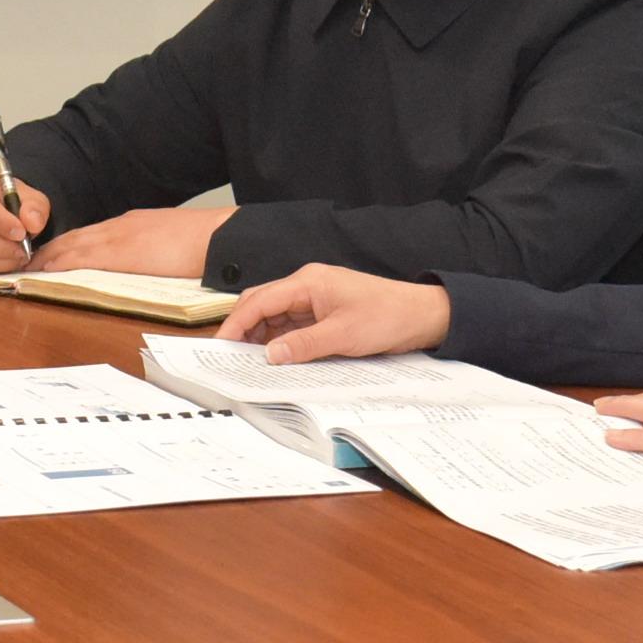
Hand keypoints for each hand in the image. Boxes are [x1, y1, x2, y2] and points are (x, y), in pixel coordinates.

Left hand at [35, 205, 226, 278]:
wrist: (217, 238)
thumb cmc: (202, 244)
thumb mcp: (168, 242)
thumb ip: (149, 249)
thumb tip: (140, 262)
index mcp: (131, 225)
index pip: (89, 234)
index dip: (66, 244)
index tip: (49, 254)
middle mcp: (119, 227)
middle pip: (74, 237)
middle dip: (49, 250)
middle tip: (26, 261)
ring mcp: (118, 238)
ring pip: (71, 245)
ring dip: (48, 257)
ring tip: (27, 268)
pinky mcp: (119, 253)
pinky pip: (80, 258)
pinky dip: (59, 264)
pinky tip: (45, 271)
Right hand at [215, 263, 454, 362]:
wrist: (422, 315)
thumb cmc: (387, 317)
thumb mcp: (342, 336)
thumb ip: (302, 345)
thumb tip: (270, 355)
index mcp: (307, 282)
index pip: (258, 300)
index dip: (236, 323)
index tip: (221, 345)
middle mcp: (306, 285)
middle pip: (261, 304)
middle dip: (243, 328)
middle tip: (229, 356)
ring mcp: (314, 297)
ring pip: (274, 315)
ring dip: (261, 336)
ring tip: (248, 360)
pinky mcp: (323, 310)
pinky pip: (292, 323)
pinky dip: (280, 339)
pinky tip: (275, 356)